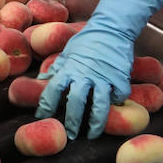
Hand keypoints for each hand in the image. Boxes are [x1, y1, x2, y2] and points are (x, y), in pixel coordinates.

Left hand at [36, 0, 162, 138]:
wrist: (112, 28)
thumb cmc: (88, 39)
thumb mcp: (69, 51)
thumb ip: (57, 66)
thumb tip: (42, 77)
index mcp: (70, 68)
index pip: (53, 90)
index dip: (46, 105)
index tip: (42, 117)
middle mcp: (85, 75)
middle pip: (76, 103)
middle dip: (72, 121)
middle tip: (71, 134)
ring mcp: (104, 77)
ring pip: (99, 106)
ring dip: (96, 123)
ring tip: (92, 134)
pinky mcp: (120, 77)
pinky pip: (119, 96)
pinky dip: (117, 104)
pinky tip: (115, 109)